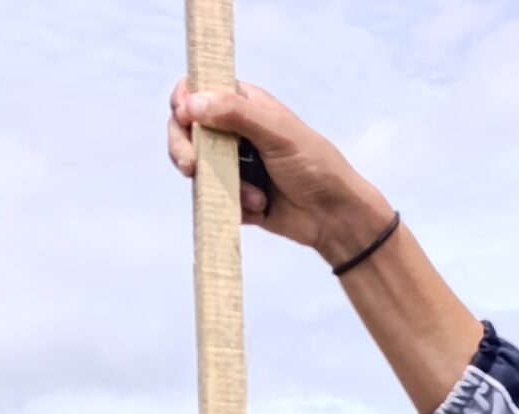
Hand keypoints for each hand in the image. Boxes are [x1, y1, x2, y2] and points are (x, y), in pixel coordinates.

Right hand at [166, 79, 393, 260]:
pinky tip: (261, 208)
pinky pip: (212, 197)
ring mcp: (232, 164)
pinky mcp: (233, 195)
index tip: (184, 117)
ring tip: (255, 196)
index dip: (185, 101)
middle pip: (187, 130)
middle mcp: (234, 131)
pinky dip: (232, 204)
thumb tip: (192, 103)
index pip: (200, 91)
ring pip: (196, 168)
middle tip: (190, 167)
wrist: (334, 218)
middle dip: (184, 148)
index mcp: (245, 105)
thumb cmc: (315, 166)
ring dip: (221, 183)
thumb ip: (236, 114)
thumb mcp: (278, 133)